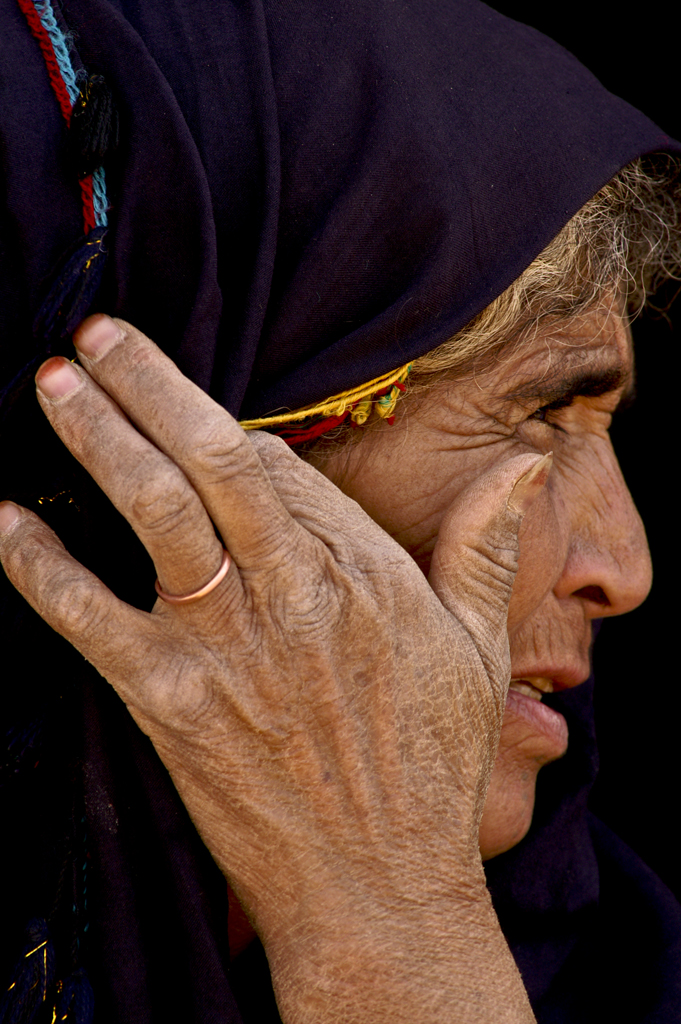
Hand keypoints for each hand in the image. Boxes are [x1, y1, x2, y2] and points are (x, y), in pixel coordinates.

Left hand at [0, 315, 541, 1022]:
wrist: (377, 890)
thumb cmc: (429, 769)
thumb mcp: (479, 649)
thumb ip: (488, 547)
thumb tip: (526, 465)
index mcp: (363, 573)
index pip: (280, 466)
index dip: (226, 425)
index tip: (187, 398)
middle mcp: (291, 594)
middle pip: (211, 461)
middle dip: (146, 385)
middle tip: (93, 333)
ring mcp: (224, 647)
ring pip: (151, 514)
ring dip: (95, 440)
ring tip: (52, 385)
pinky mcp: (169, 704)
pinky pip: (88, 619)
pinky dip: (38, 566)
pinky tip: (2, 520)